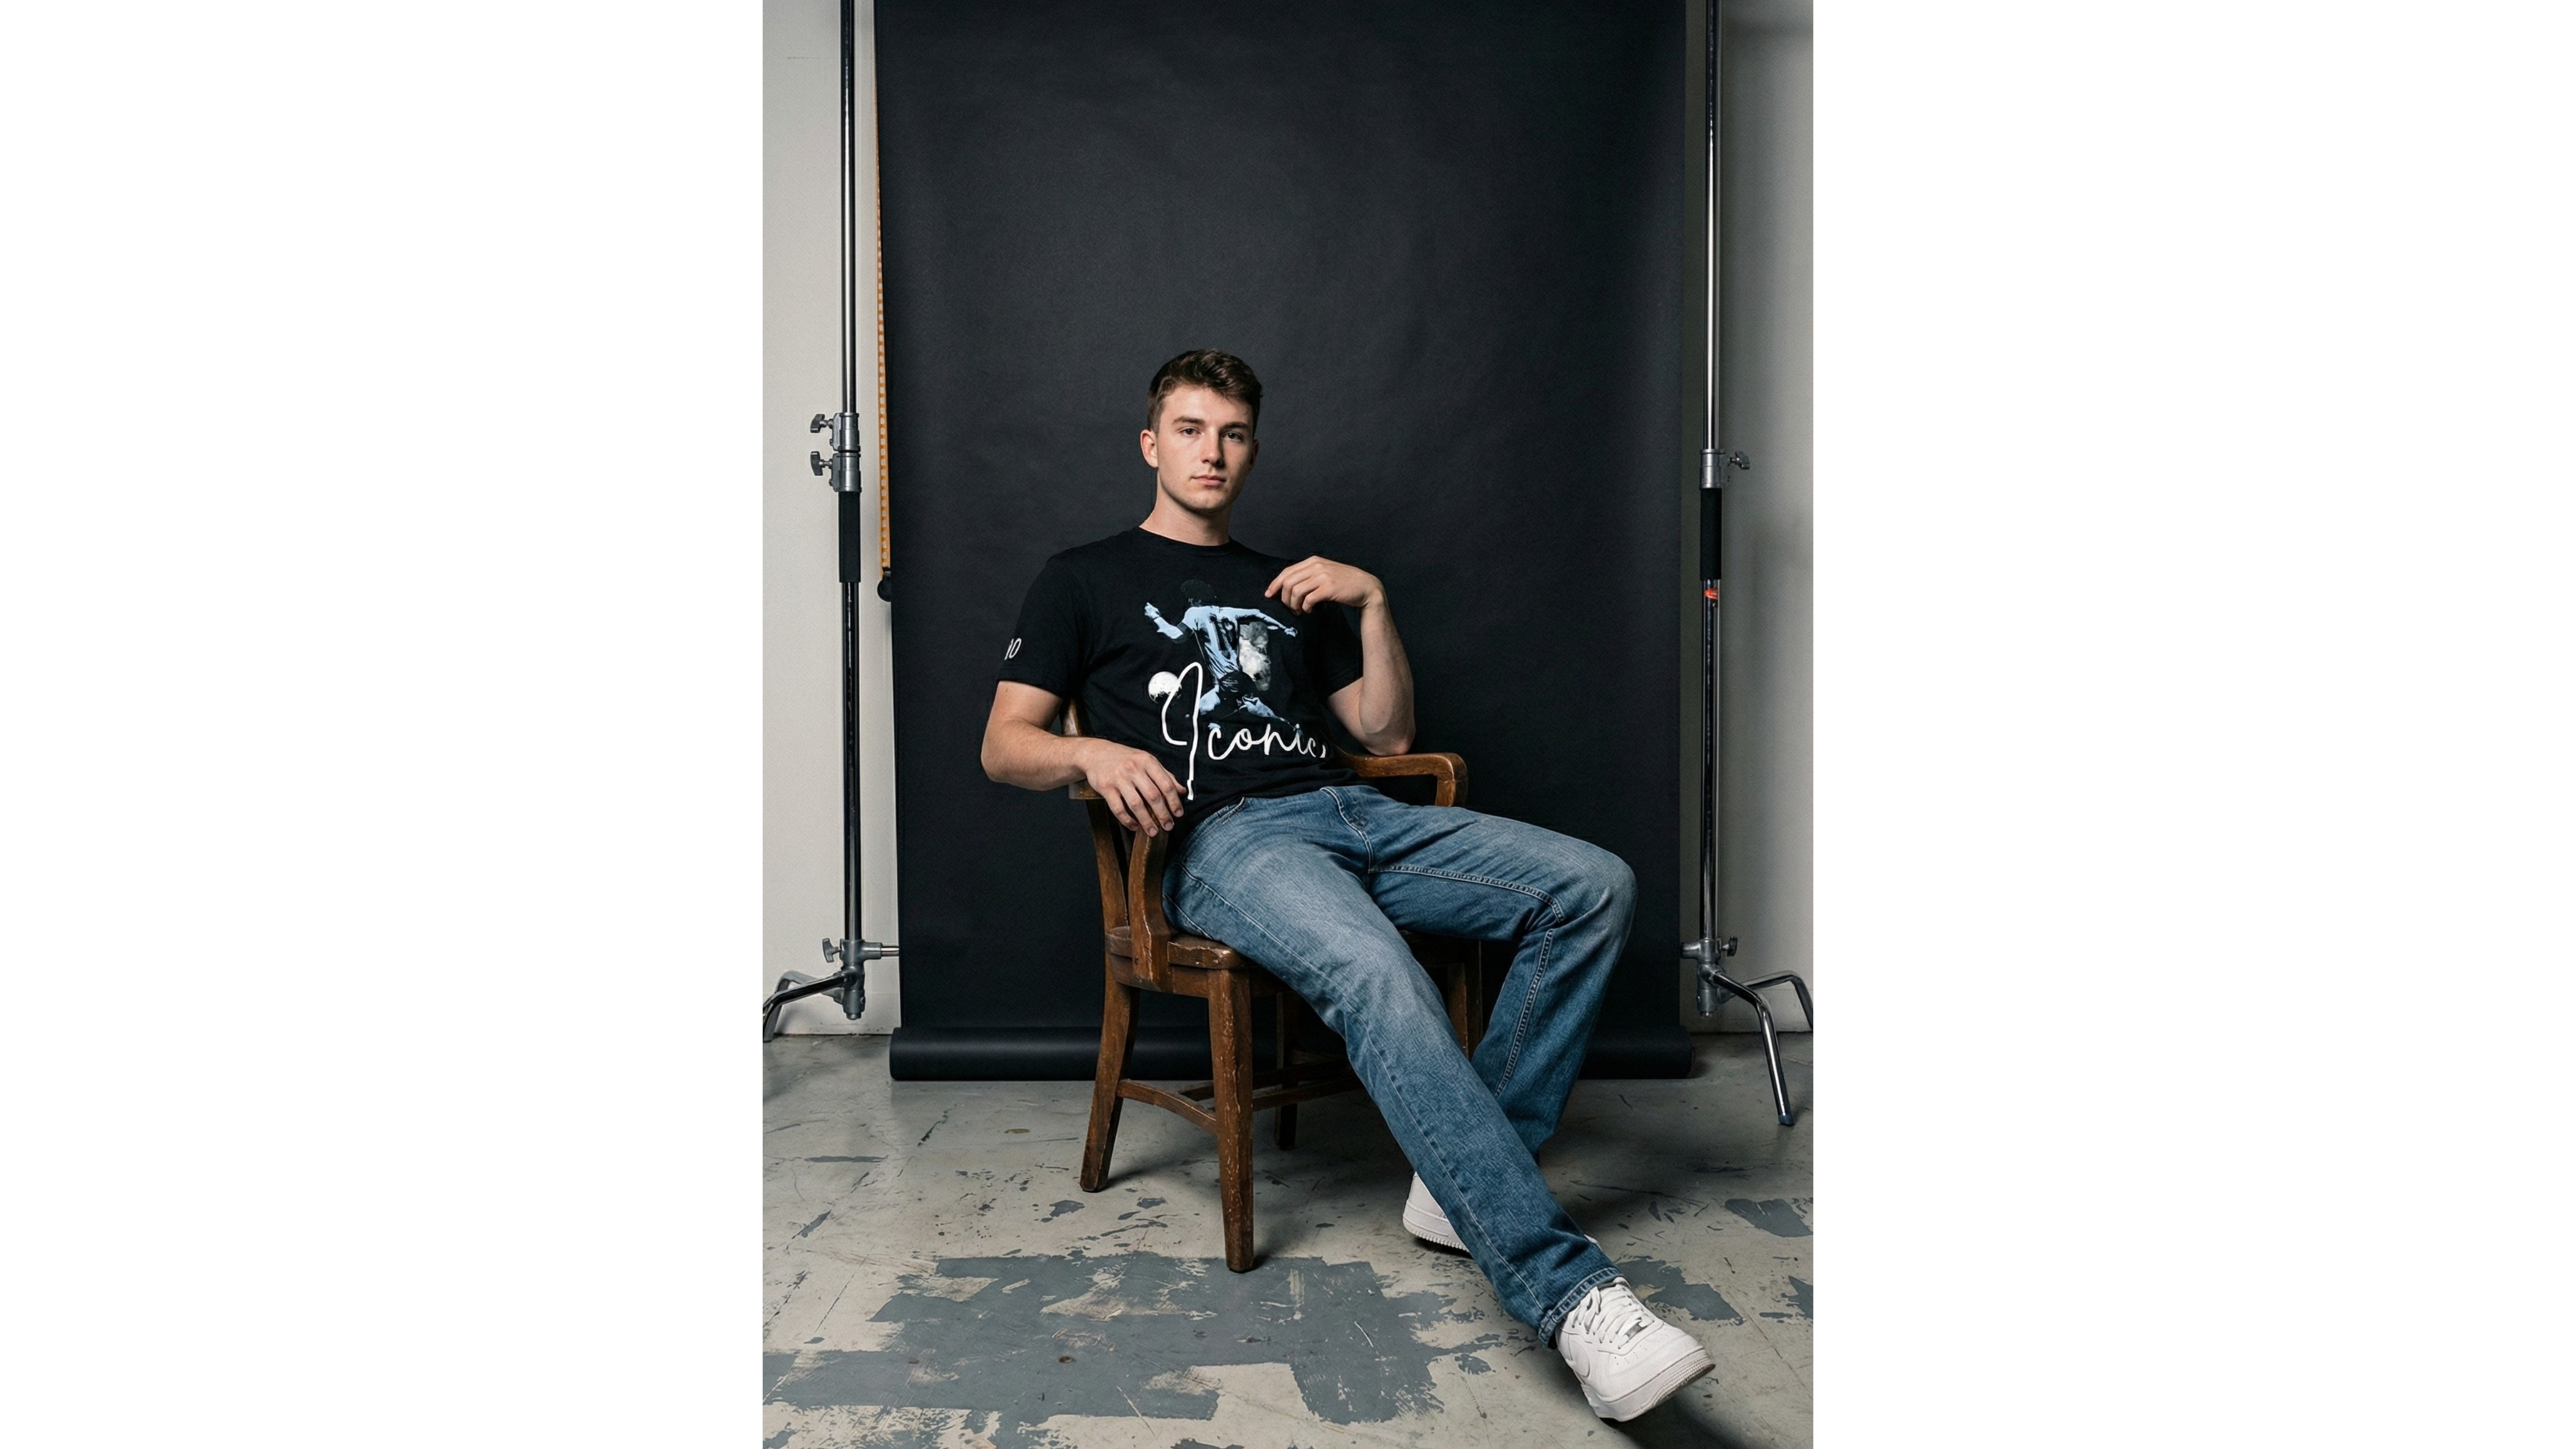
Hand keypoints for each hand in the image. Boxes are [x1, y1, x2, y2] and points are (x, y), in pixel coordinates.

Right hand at [1084, 741, 1186, 836]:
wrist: (1095, 753)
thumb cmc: (1125, 758)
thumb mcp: (1147, 761)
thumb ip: (1165, 775)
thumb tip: (1182, 791)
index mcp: (1147, 761)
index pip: (1166, 784)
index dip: (1174, 801)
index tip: (1178, 814)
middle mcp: (1134, 769)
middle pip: (1153, 796)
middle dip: (1163, 814)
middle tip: (1168, 826)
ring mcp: (1119, 778)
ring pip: (1136, 804)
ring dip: (1147, 821)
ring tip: (1153, 831)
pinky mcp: (1106, 788)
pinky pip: (1118, 808)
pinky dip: (1127, 820)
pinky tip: (1134, 826)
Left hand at [1264, 556, 1383, 614]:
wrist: (1366, 587)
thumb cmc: (1344, 583)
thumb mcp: (1325, 573)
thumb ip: (1308, 575)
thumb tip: (1287, 587)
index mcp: (1313, 561)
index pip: (1287, 571)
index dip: (1275, 584)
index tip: (1269, 595)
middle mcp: (1316, 566)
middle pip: (1288, 582)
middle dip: (1285, 598)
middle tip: (1290, 608)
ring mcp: (1323, 576)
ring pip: (1296, 591)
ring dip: (1294, 605)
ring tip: (1300, 611)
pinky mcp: (1329, 588)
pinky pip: (1308, 599)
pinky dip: (1305, 607)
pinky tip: (1310, 610)